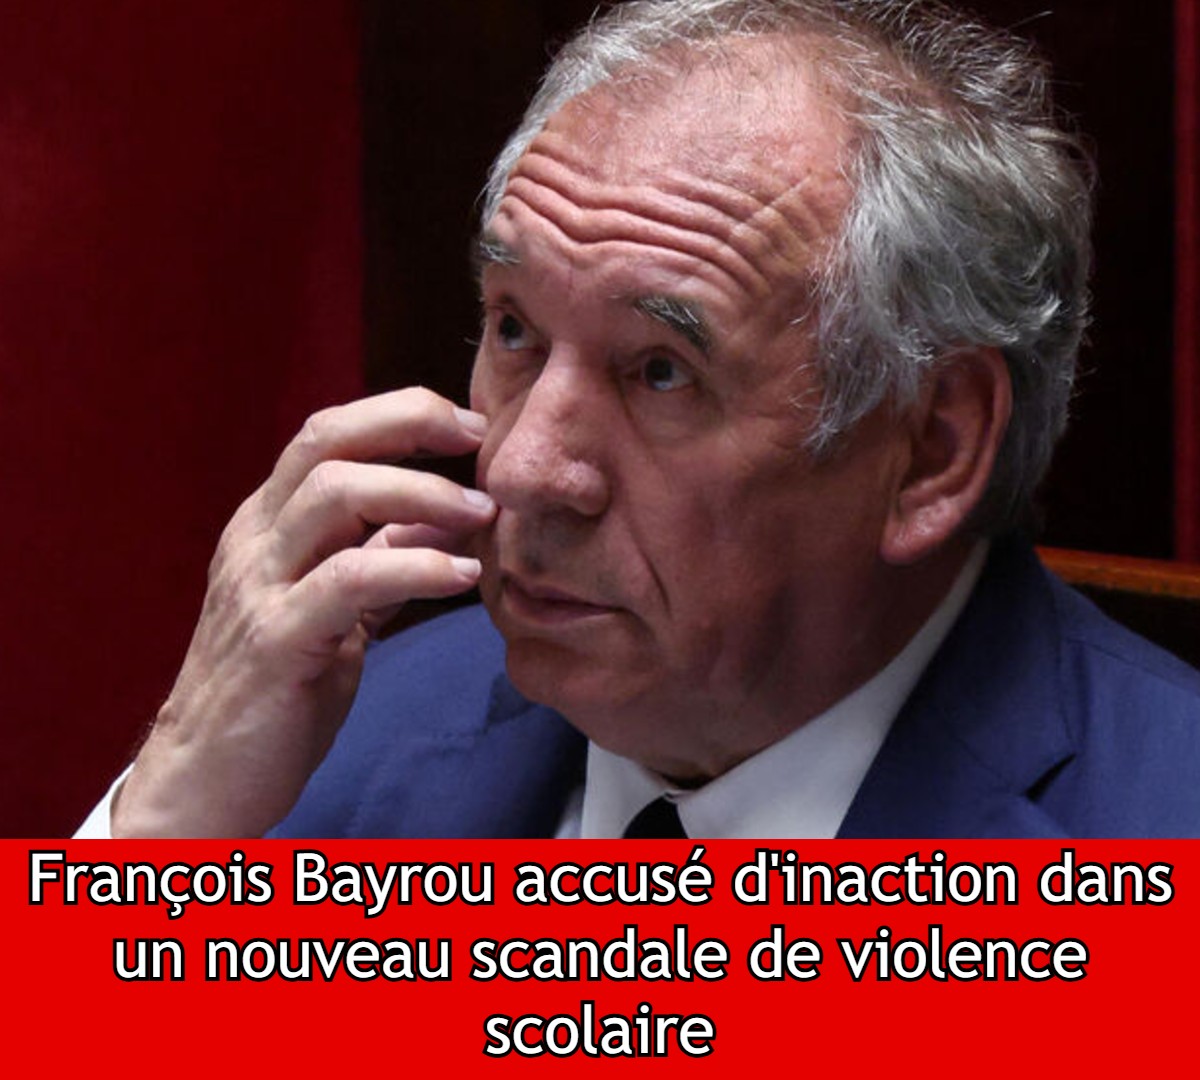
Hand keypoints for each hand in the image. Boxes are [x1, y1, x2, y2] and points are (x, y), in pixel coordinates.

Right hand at [112, 388, 495, 836]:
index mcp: (268, 524)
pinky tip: (462, 576)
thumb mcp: (337, 608)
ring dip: (422, 492)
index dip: (401, 414)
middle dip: (411, 424)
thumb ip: (382, 556)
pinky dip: (416, 567)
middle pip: (327, 441)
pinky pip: (349, 579)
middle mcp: (256, 539)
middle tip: (479, 440)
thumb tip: (452, 517)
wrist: (206, 778)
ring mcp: (259, 585)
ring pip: (334, 495)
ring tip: (482, 514)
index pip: (328, 434)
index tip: (468, 423)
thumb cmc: (279, 688)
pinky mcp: (275, 639)